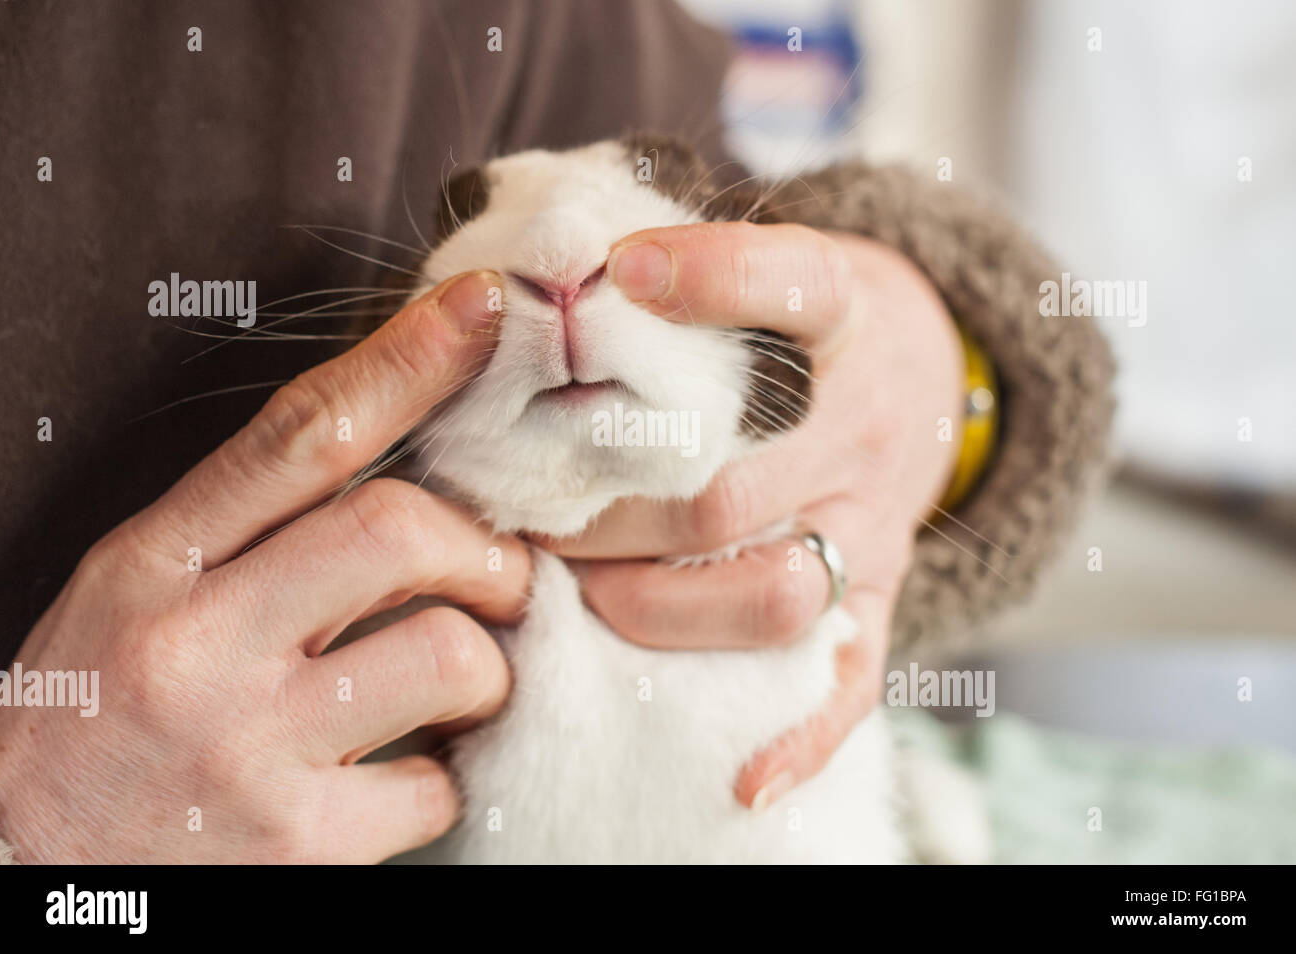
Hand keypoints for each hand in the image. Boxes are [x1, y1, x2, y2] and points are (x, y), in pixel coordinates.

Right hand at [0, 271, 529, 863]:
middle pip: (396, 532)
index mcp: (156, 564)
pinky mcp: (297, 844)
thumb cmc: (96, 713)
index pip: (301, 436)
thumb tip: (406, 473)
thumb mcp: (137, 590)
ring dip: (488, 662)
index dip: (406, 359)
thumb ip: (254, 526)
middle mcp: (200, 645)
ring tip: (464, 678)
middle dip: (485, 548)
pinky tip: (416, 768)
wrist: (22, 865)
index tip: (482, 309)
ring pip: (446, 655)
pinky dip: (449, 771)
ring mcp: (249, 748)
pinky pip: (436, 784)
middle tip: (502, 577)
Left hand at [545, 222, 963, 807]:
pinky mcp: (882, 595)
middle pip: (727, 488)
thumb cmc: (798, 320)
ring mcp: (875, 523)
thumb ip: (674, 267)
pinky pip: (851, 682)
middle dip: (603, 517)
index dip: (712, 277)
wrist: (918, 367)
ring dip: (652, 606)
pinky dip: (800, 739)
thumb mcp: (761, 259)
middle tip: (522, 515)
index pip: (796, 284)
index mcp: (845, 316)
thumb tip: (524, 280)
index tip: (620, 273)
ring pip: (771, 593)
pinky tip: (741, 779)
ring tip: (575, 591)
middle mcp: (865, 426)